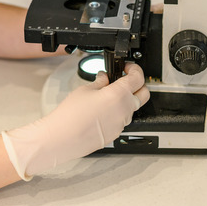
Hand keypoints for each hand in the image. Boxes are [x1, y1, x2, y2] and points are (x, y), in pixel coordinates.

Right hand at [2, 62, 149, 178]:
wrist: (61, 138)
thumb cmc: (70, 115)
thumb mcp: (85, 90)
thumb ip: (100, 82)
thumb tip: (105, 78)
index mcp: (119, 95)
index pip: (138, 78)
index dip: (135, 69)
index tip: (128, 68)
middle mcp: (125, 110)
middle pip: (144, 94)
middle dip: (138, 85)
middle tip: (125, 80)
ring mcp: (121, 124)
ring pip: (133, 108)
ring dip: (126, 100)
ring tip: (107, 96)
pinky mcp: (115, 134)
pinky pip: (122, 120)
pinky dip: (117, 112)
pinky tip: (102, 111)